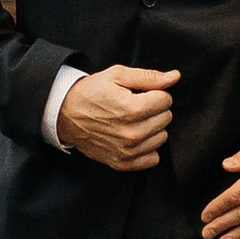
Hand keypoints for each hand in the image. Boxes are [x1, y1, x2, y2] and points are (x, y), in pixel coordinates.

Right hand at [56, 65, 178, 172]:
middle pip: (166, 118)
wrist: (65, 114)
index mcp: (131, 109)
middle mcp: (132, 133)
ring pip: (162, 138)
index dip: (155, 93)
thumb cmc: (90, 93)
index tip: (141, 94)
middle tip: (135, 105)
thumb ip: (149, 77)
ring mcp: (127, 151)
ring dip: (152, 128)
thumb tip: (174, 77)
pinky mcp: (122, 163)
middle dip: (154, 109)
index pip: (166, 100)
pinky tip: (134, 137)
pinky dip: (147, 148)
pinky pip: (152, 159)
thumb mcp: (117, 75)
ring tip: (133, 121)